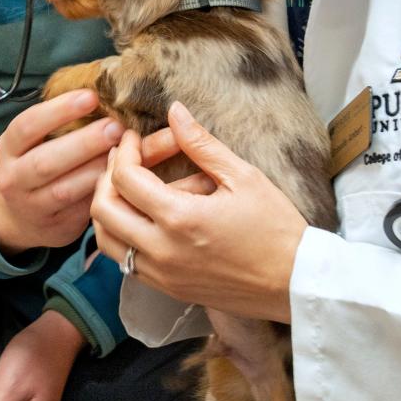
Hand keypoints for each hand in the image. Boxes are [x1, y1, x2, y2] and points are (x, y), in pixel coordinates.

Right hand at [0, 89, 122, 254]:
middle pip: (46, 162)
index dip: (58, 111)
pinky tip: (122, 180)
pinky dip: (102, 193)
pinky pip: (81, 211)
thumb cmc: (38, 165)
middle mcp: (13, 179)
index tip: (91, 97)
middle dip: (84, 143)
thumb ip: (69, 124)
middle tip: (116, 127)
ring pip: (64, 191)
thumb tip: (114, 97)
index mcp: (8, 148)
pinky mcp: (55, 228)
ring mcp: (32, 207)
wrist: (18, 217)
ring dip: (97, 170)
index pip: (27, 126)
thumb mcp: (38, 143)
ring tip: (125, 153)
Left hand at [91, 101, 306, 323]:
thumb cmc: (276, 227)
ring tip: (130, 188)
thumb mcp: (243, 176)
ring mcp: (162, 275)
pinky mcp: (168, 289)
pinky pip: (125, 262)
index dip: (124, 151)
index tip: (133, 138)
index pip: (125, 179)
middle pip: (104, 210)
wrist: (296, 283)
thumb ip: (201, 143)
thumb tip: (174, 111)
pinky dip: (123, 237)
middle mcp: (163, 251)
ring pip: (107, 240)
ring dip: (110, 210)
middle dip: (106, 177)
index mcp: (180, 218)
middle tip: (125, 159)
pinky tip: (145, 218)